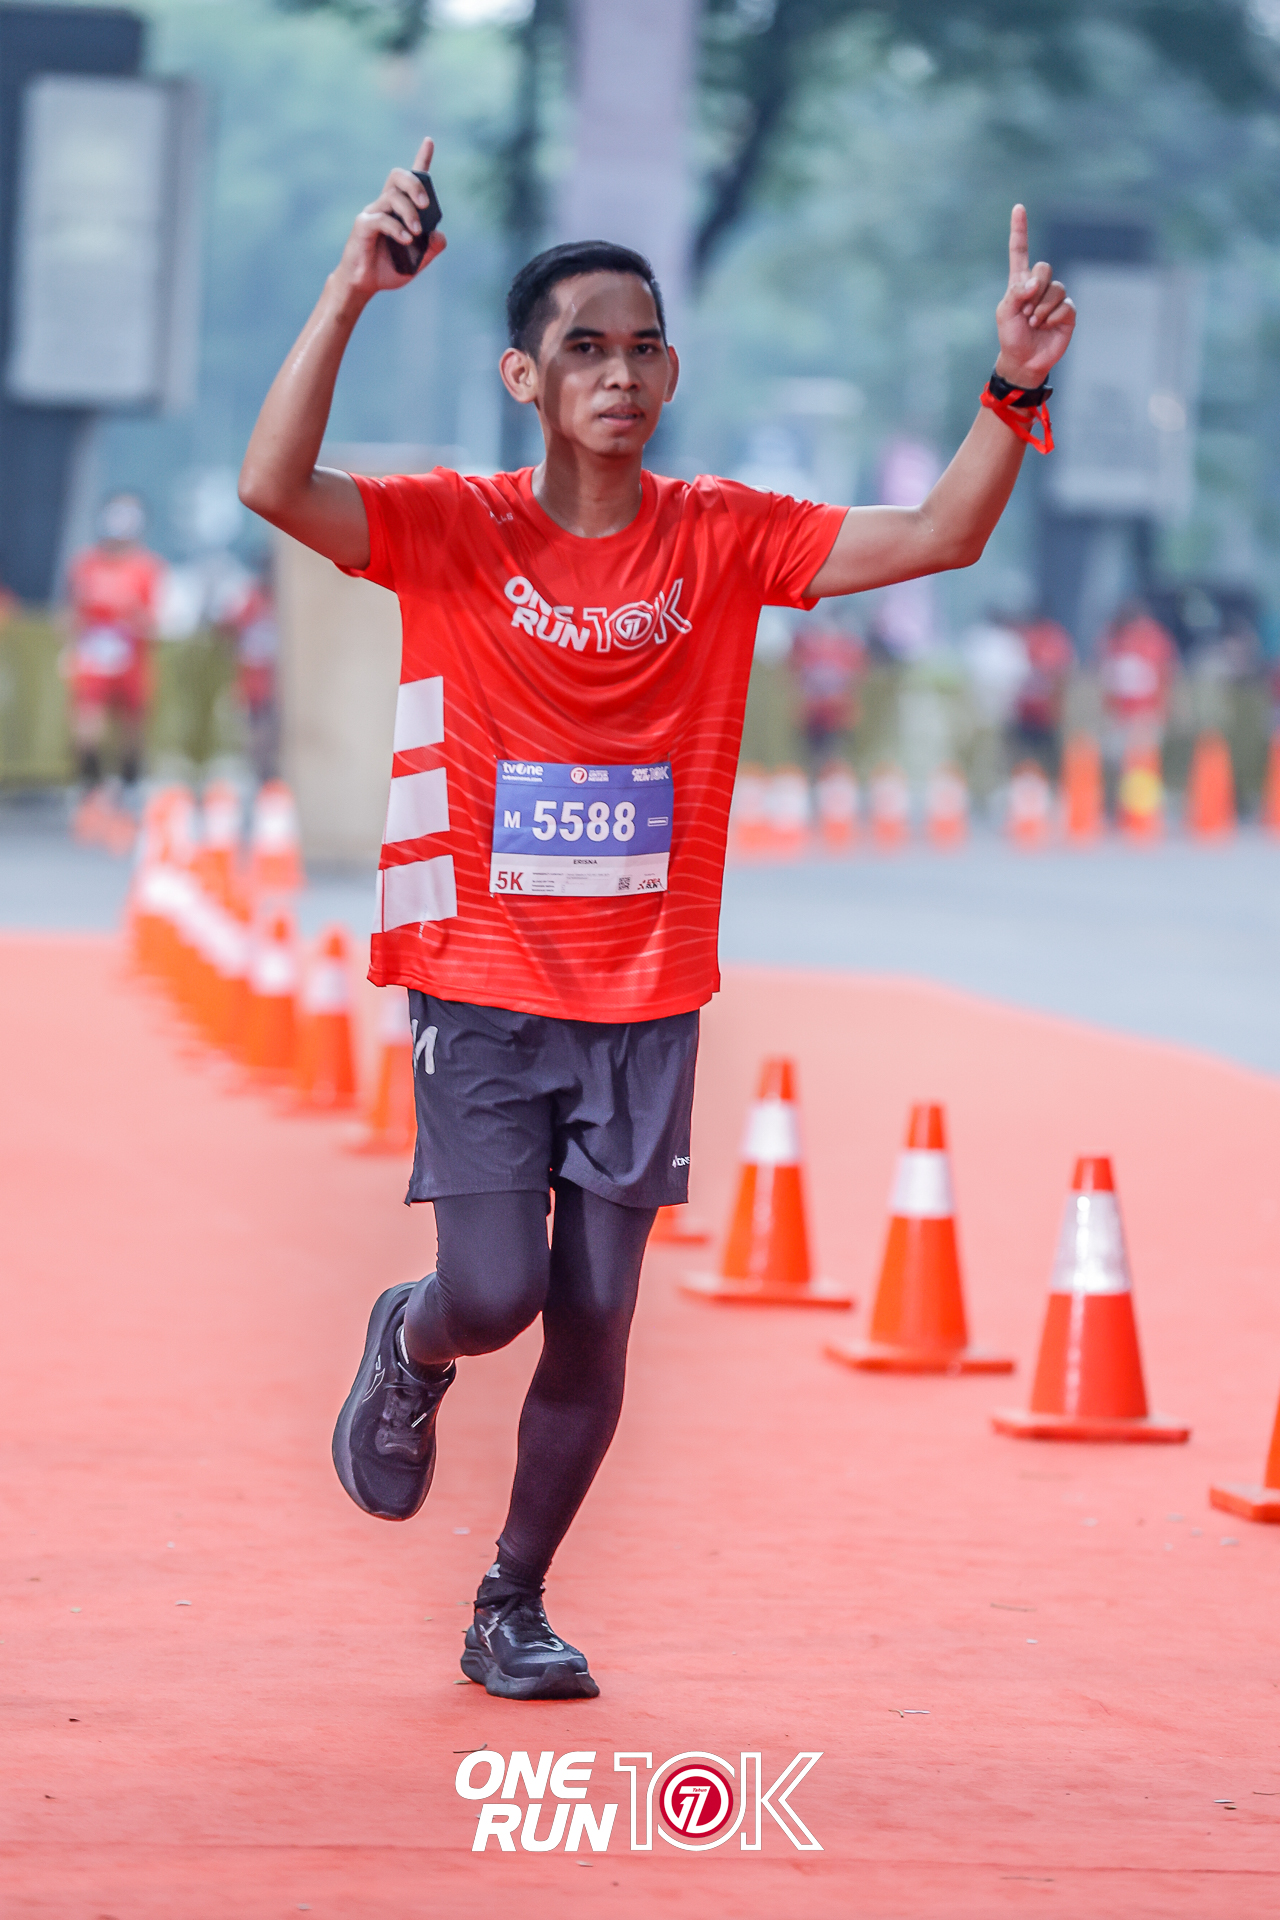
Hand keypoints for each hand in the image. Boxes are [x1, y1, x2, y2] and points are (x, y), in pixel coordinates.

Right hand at [332, 136, 445, 303]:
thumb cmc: (388, 269)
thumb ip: (430, 249)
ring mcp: (372, 212)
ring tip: (415, 233)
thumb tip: (440, 235)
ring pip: (392, 197)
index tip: (429, 141)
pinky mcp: (363, 225)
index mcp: (398, 209)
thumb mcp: (417, 262)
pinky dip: (396, 228)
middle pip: (397, 177)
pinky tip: (405, 240)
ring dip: (409, 213)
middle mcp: (384, 205)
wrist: (364, 284)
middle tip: (425, 204)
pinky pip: (381, 218)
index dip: (420, 158)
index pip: (410, 179)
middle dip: (415, 183)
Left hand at [994, 205, 1073, 388]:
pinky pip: (1065, 305)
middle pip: (1044, 268)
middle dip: (1035, 288)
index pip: (1020, 251)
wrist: (1024, 361)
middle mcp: (1039, 286)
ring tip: (1033, 323)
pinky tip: (1045, 326)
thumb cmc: (1011, 337)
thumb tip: (1034, 283)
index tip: (1018, 207)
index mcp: (1019, 282)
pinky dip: (1052, 316)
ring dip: (1042, 308)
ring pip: (1056, 288)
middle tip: (1026, 311)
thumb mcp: (1006, 314)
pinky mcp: (1067, 313)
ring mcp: (1054, 299)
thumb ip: (1016, 293)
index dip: (1020, 230)